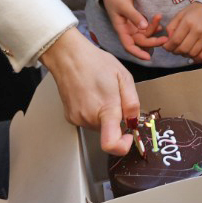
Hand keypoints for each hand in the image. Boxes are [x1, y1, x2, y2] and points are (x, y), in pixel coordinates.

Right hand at [40, 27, 140, 155]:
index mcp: (106, 109)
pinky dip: (93, 113)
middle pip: (110, 132)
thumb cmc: (96, 62)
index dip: (124, 145)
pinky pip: (88, 121)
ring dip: (105, 116)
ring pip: (100, 127)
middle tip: (115, 97)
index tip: (128, 134)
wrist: (68, 56)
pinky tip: (91, 95)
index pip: (112, 145)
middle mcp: (89, 118)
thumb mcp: (123, 77)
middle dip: (116, 120)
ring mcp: (77, 119)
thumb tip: (133, 121)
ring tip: (101, 93)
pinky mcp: (70, 117)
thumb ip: (132, 102)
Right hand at [101, 0, 167, 61]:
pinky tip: (160, 24)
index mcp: (121, 30)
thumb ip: (134, 16)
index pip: (129, 46)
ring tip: (160, 21)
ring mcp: (133, 27)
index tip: (148, 58)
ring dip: (154, 31)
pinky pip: (147, 29)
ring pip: (145, 35)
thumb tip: (144, 26)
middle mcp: (127, 31)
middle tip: (165, 38)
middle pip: (141, 42)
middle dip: (153, 41)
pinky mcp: (137, 22)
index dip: (138, 53)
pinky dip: (153, 27)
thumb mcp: (124, 6)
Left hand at [165, 2, 201, 61]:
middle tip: (174, 49)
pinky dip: (195, 59)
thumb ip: (171, 27)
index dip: (168, 46)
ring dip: (185, 54)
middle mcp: (198, 30)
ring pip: (192, 54)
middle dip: (175, 51)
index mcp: (188, 22)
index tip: (166, 47)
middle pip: (183, 49)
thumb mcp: (180, 15)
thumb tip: (168, 40)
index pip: (175, 40)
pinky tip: (192, 55)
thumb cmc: (194, 12)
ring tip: (184, 49)